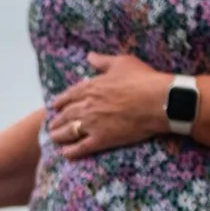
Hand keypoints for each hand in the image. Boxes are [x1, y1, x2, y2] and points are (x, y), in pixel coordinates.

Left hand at [45, 52, 170, 156]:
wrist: (158, 101)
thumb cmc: (142, 79)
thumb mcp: (121, 63)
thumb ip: (103, 61)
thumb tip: (90, 56)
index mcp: (90, 87)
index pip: (68, 96)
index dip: (60, 102)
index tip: (54, 106)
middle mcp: (87, 106)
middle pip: (65, 115)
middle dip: (57, 120)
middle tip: (52, 125)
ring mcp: (92, 124)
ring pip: (69, 132)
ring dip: (59, 136)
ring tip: (54, 138)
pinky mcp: (102, 139)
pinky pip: (81, 147)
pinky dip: (72, 151)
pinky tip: (66, 154)